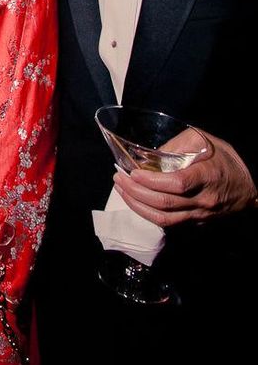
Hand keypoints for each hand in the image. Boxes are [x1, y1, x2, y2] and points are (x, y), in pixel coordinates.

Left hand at [114, 130, 256, 225]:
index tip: (133, 171)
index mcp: (207, 176)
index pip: (177, 183)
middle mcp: (203, 200)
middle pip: (165, 204)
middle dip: (136, 192)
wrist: (250, 186)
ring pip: (164, 220)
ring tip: (122, 190)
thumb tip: (149, 154)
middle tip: (118, 178)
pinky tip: (137, 202)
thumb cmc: (225, 159)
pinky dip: (149, 214)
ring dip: (138, 206)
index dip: (152, 180)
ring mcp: (200, 216)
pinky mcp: (197, 224)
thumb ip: (176, 144)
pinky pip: (170, 224)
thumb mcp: (203, 140)